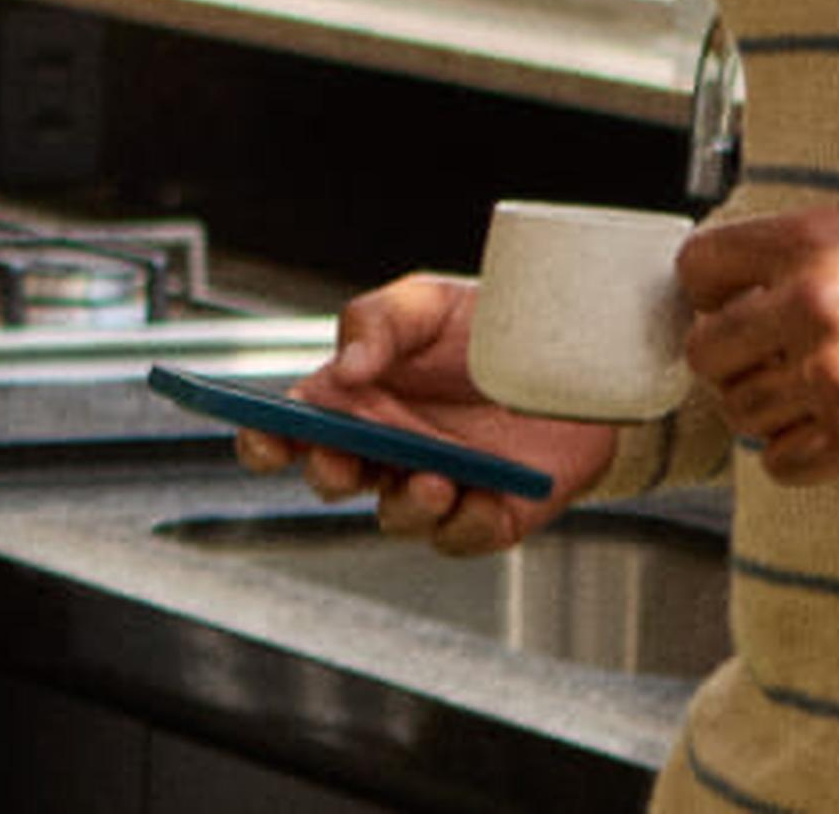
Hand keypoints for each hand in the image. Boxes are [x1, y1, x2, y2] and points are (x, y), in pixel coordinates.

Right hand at [229, 270, 618, 556]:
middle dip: (330, 474)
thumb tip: (345, 368)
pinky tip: (482, 498)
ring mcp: (433, 485)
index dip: (264, 439)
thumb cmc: (484, 326)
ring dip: (406, 505)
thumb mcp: (426, 303)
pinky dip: (467, 524)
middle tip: (344, 459)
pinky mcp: (486, 514)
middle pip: (333, 479)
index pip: (291, 426)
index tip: (264, 438)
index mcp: (355, 397)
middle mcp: (385, 447)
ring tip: (434, 478)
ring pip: (396, 517)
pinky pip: (461, 536)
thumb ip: (376, 322)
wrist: (574, 356)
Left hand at [679, 199, 838, 481]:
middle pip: (705, 346)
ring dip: (754, 400)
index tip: (722, 294)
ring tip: (790, 386)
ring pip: (737, 408)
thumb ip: (793, 247)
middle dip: (721, 347)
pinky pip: (779, 462)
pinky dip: (787, 448)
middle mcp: (811, 312)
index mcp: (807, 246)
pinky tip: (815, 424)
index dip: (706, 284)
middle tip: (751, 347)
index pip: (697, 267)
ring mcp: (834, 381)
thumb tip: (734, 276)